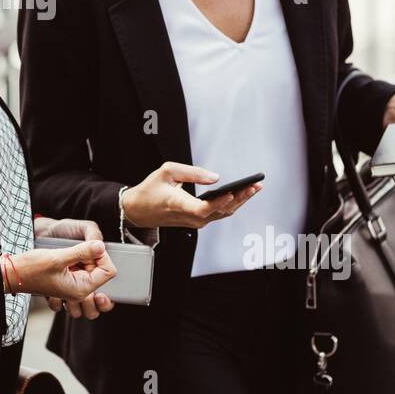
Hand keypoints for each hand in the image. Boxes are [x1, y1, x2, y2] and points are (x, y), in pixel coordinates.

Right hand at [32, 218, 114, 317]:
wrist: (13, 273)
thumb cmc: (31, 269)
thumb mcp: (57, 257)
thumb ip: (82, 251)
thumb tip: (100, 246)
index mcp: (81, 290)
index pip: (109, 272)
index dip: (102, 256)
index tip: (89, 249)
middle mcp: (79, 292)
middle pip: (103, 274)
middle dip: (95, 260)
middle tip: (80, 256)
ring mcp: (74, 288)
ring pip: (94, 274)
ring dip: (88, 263)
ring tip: (74, 259)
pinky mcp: (68, 281)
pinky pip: (83, 273)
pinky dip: (79, 264)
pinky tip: (68, 261)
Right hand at [120, 161, 263, 229]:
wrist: (139, 210)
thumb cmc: (151, 190)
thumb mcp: (167, 172)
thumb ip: (192, 172)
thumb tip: (216, 177)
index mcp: (179, 204)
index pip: (202, 209)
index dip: (218, 203)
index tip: (230, 193)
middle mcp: (190, 217)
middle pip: (220, 211)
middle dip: (240, 198)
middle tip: (256, 185)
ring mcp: (195, 221)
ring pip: (223, 213)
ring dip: (240, 201)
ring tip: (255, 187)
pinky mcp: (198, 221)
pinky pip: (219, 214)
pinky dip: (232, 204)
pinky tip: (242, 194)